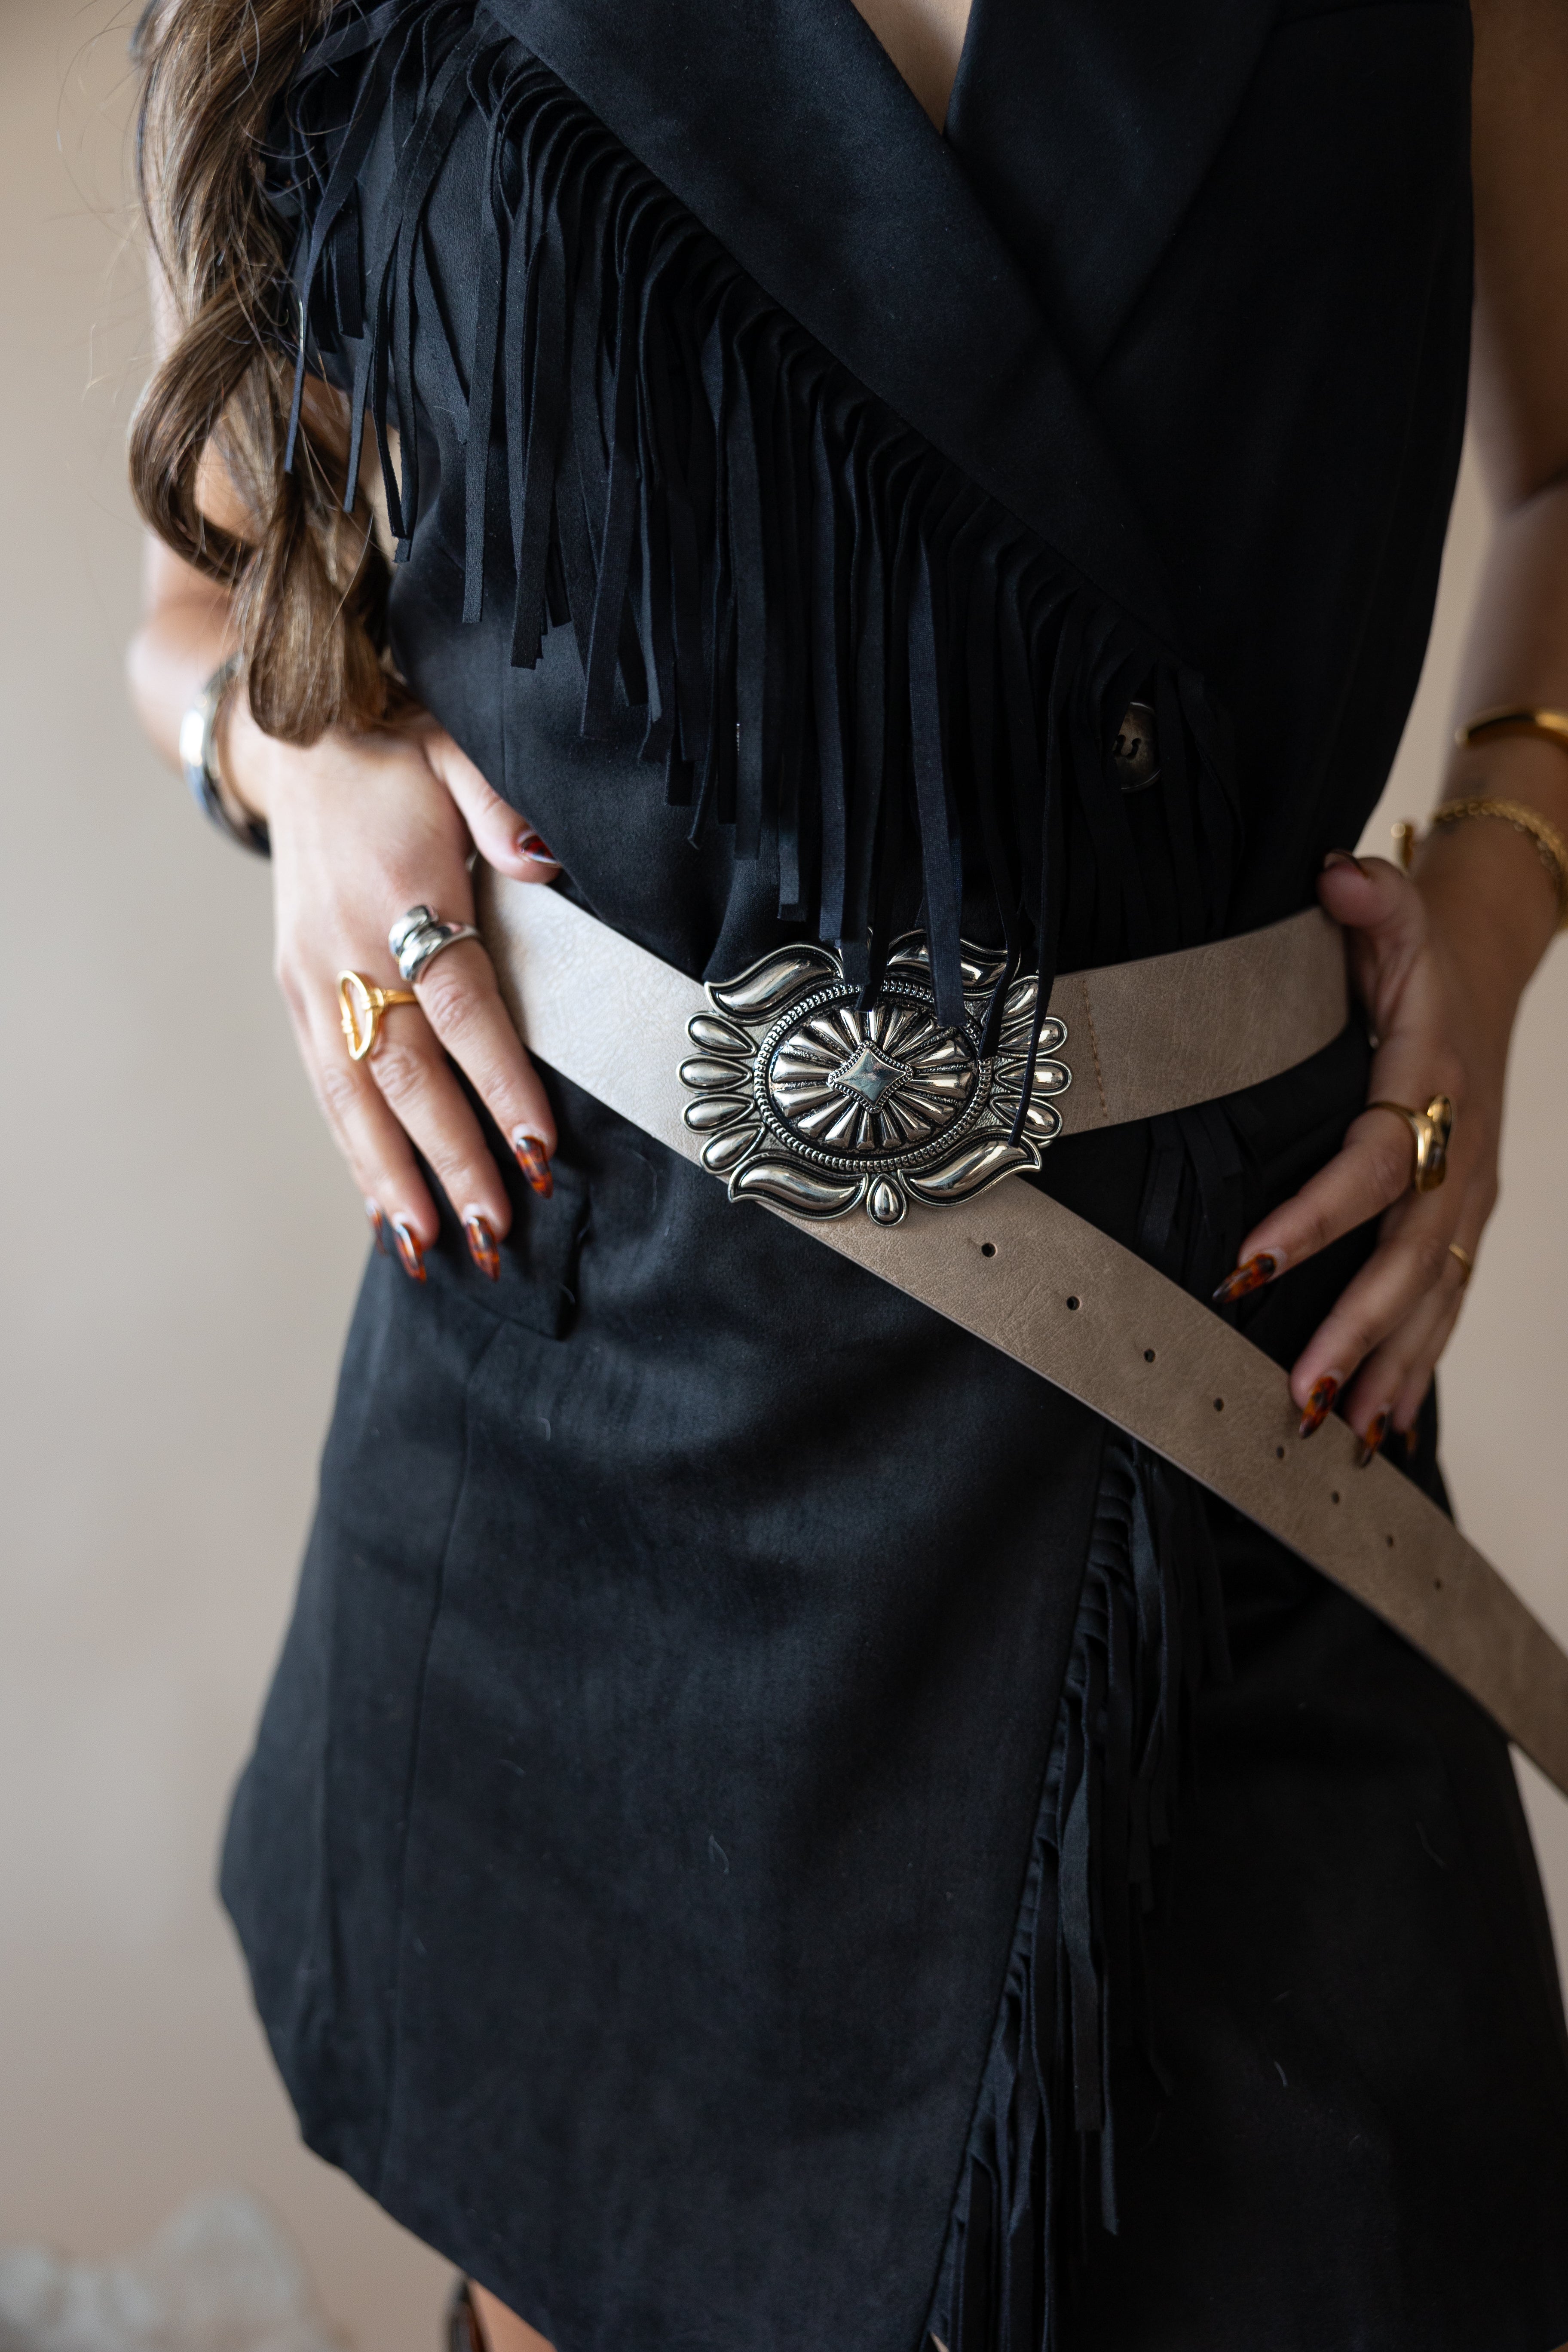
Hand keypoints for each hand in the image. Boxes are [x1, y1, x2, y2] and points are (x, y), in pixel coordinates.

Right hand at [226, 699, 561, 1280]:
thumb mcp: (456, 752)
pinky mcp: (296, 994)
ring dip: (394, 1177)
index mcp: (399, 895)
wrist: (296, 743)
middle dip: (451, 1158)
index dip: (499, 1079)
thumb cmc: (397, 757)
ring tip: (429, 1247)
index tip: (538, 1148)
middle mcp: (347, 949)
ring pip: (355, 1097)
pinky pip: (328, 1089)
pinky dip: (355, 1154)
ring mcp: (313, 978)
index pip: (459, 1004)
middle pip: (406, 1072)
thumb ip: (503, 808)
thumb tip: (547, 865)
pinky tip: (382, 1209)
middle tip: (496, 1228)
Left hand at [1214, 852, 1510, 1454]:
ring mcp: (1469, 1196)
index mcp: (1431, 1088)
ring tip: (1340, 1435)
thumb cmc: (1419, 950)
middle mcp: (1460, 1155)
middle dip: (1356, 1330)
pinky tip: (1381, 1428)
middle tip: (1299, 1393)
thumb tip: (1337, 874)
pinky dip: (1415, 1366)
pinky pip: (1444, 1304)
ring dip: (1389, 1368)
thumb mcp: (1398, 910)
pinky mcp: (1465, 1220)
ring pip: (1435, 1299)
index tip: (1250, 1265)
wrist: (1487, 959)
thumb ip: (1372, 897)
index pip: (1372, 1167)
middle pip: (1409, 1259)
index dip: (1316, 1218)